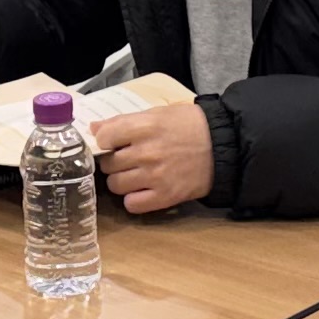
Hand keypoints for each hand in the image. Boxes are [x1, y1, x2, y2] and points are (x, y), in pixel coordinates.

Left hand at [93, 100, 217, 216]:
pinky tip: (143, 190)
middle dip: (114, 161)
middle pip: (108, 164)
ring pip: (116, 185)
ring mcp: (155, 176)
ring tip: (135, 175)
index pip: (104, 137)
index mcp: (144, 127)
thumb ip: (124, 121)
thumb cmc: (191, 125)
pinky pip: (132, 205)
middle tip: (127, 159)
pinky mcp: (166, 196)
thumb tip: (94, 127)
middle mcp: (146, 152)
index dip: (105, 140)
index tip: (112, 142)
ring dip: (122, 181)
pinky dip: (134, 199)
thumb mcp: (158, 113)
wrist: (224, 146)